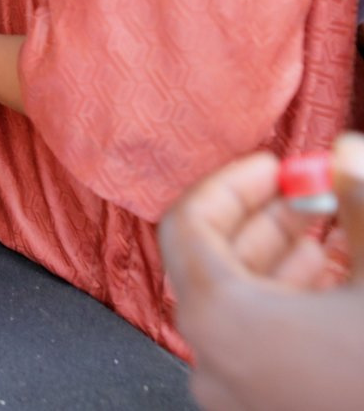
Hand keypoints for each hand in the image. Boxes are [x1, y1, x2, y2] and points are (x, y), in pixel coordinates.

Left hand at [160, 134, 363, 410]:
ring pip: (236, 306)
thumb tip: (345, 150)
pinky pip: (252, 346)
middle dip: (260, 220)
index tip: (275, 165)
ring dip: (277, 262)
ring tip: (332, 238)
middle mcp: (209, 359)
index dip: (231, 184)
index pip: (189, 223)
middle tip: (309, 194)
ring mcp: (231, 396)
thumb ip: (358, 203)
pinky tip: (331, 287)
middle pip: (210, 263)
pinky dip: (282, 307)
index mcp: (220, 318)